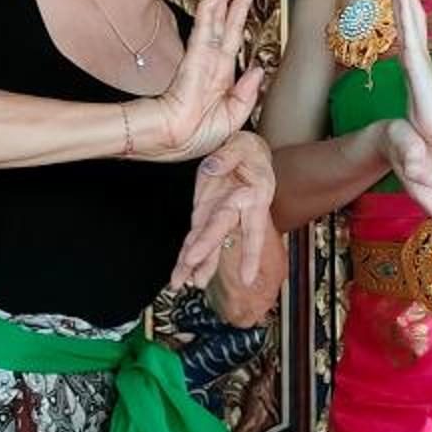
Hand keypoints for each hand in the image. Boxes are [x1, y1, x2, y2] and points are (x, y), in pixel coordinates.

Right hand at [133, 0, 263, 161]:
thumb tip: (259, 70)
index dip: (240, 22)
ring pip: (214, 21)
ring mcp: (202, 58)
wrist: (174, 142)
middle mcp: (211, 64)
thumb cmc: (196, 137)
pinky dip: (209, 10)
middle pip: (226, 25)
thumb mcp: (233, 118)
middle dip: (235, 2)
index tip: (246, 4)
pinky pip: (204, 29)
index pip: (233, 42)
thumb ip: (246, 93)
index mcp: (220, 78)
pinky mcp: (193, 58)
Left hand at [171, 130, 278, 296]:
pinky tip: (180, 271)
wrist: (243, 151)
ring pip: (205, 243)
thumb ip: (227, 156)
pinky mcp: (203, 213)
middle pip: (219, 235)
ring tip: (179, 284)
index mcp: (251, 198)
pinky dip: (186, 253)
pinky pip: (194, 235)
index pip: (252, 228)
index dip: (250, 254)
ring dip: (193, 265)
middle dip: (207, 257)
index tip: (247, 277)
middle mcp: (235, 212)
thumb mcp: (242, 146)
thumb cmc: (247, 150)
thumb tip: (211, 168)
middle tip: (195, 279)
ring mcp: (217, 215)